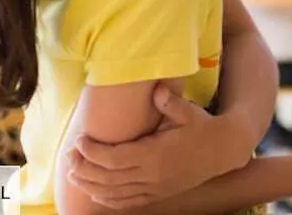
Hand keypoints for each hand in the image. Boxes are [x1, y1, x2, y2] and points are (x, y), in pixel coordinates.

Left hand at [67, 84, 243, 209]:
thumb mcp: (188, 112)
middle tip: (69, 157)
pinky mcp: (157, 195)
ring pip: (114, 193)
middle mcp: (151, 175)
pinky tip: (95, 194)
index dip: (91, 151)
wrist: (223, 151)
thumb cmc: (202, 128)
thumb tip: (156, 89)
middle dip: (83, 168)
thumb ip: (170, 101)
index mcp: (154, 154)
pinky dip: (108, 200)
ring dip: (90, 186)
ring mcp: (154, 188)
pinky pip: (128, 202)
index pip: (113, 158)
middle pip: (107, 177)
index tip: (79, 140)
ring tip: (73, 175)